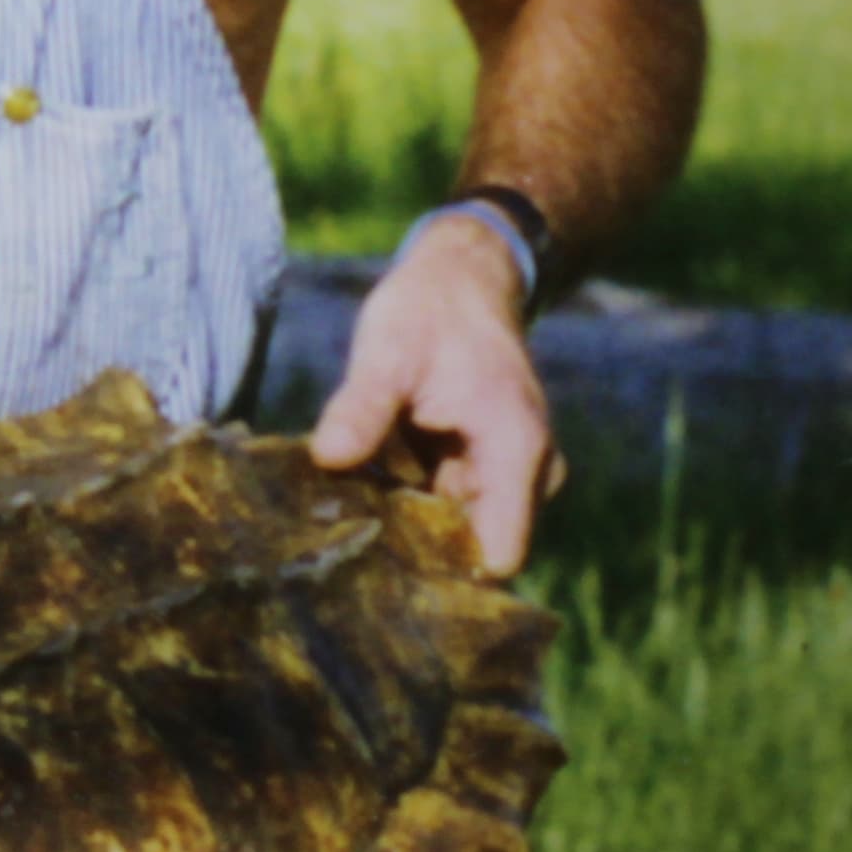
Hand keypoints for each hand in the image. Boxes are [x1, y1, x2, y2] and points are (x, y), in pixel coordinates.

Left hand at [307, 213, 562, 576]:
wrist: (461, 278)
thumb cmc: (428, 309)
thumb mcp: (386, 351)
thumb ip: (363, 407)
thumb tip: (327, 458)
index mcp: (515, 451)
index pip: (497, 556)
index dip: (442, 574)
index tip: (379, 570)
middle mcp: (524, 474)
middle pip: (467, 549)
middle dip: (411, 550)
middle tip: (342, 539)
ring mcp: (505, 475)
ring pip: (450, 529)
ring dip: (403, 523)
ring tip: (344, 508)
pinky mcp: (482, 470)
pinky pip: (442, 504)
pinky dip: (404, 500)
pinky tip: (362, 486)